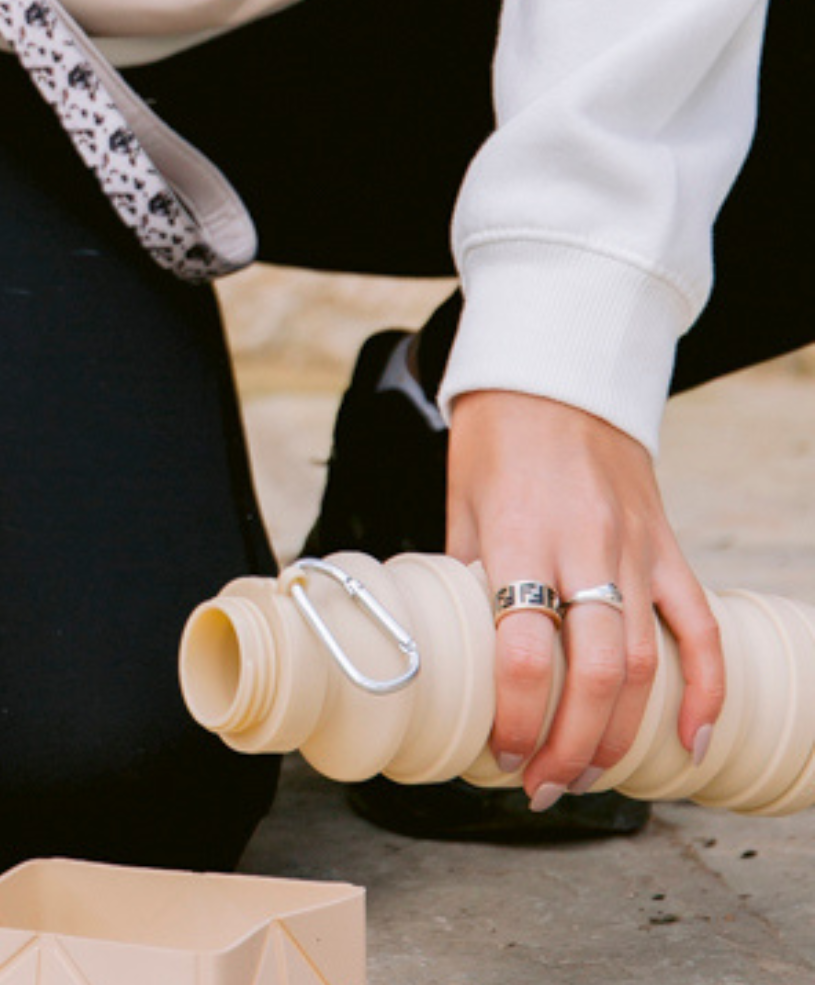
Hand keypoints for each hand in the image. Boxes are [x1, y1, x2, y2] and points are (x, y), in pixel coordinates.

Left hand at [446, 390, 724, 809]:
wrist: (555, 377)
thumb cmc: (494, 441)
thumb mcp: (460, 506)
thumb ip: (468, 579)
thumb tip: (466, 650)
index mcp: (518, 539)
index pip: (523, 652)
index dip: (516, 717)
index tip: (502, 753)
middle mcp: (582, 548)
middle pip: (593, 673)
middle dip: (569, 746)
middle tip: (545, 787)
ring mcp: (634, 549)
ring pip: (644, 661)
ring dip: (621, 732)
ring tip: (591, 775)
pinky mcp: (666, 545)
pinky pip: (698, 623)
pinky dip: (704, 684)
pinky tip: (692, 736)